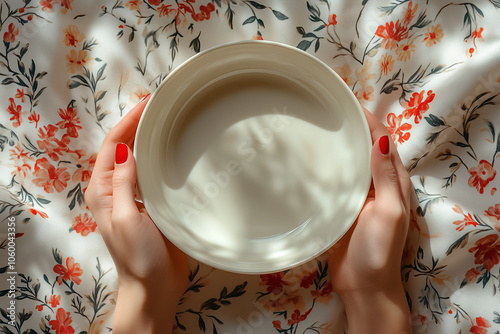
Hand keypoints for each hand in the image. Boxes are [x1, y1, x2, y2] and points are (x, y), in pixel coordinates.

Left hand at [85, 96, 187, 332]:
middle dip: (139, 125)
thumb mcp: (127, 216)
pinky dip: (163, 156)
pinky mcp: (153, 202)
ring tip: (170, 119)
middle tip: (161, 105)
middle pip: (126, 147)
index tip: (147, 103)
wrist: (155, 284)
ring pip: (142, 158)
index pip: (113, 145)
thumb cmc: (138, 255)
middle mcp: (117, 188)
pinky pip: (155, 172)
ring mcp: (136, 195)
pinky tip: (176, 148)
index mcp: (103, 190)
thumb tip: (126, 147)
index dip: (128, 122)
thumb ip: (124, 182)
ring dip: (151, 138)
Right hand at [328, 107, 411, 332]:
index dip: (368, 119)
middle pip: (363, 147)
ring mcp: (356, 195)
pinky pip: (332, 180)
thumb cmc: (378, 250)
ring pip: (346, 162)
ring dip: (335, 145)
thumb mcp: (387, 212)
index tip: (345, 101)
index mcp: (393, 182)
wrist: (362, 285)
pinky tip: (305, 160)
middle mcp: (375, 184)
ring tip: (311, 127)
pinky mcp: (339, 207)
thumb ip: (385, 177)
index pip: (382, 140)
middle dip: (348, 127)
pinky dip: (324, 166)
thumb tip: (381, 138)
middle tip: (322, 110)